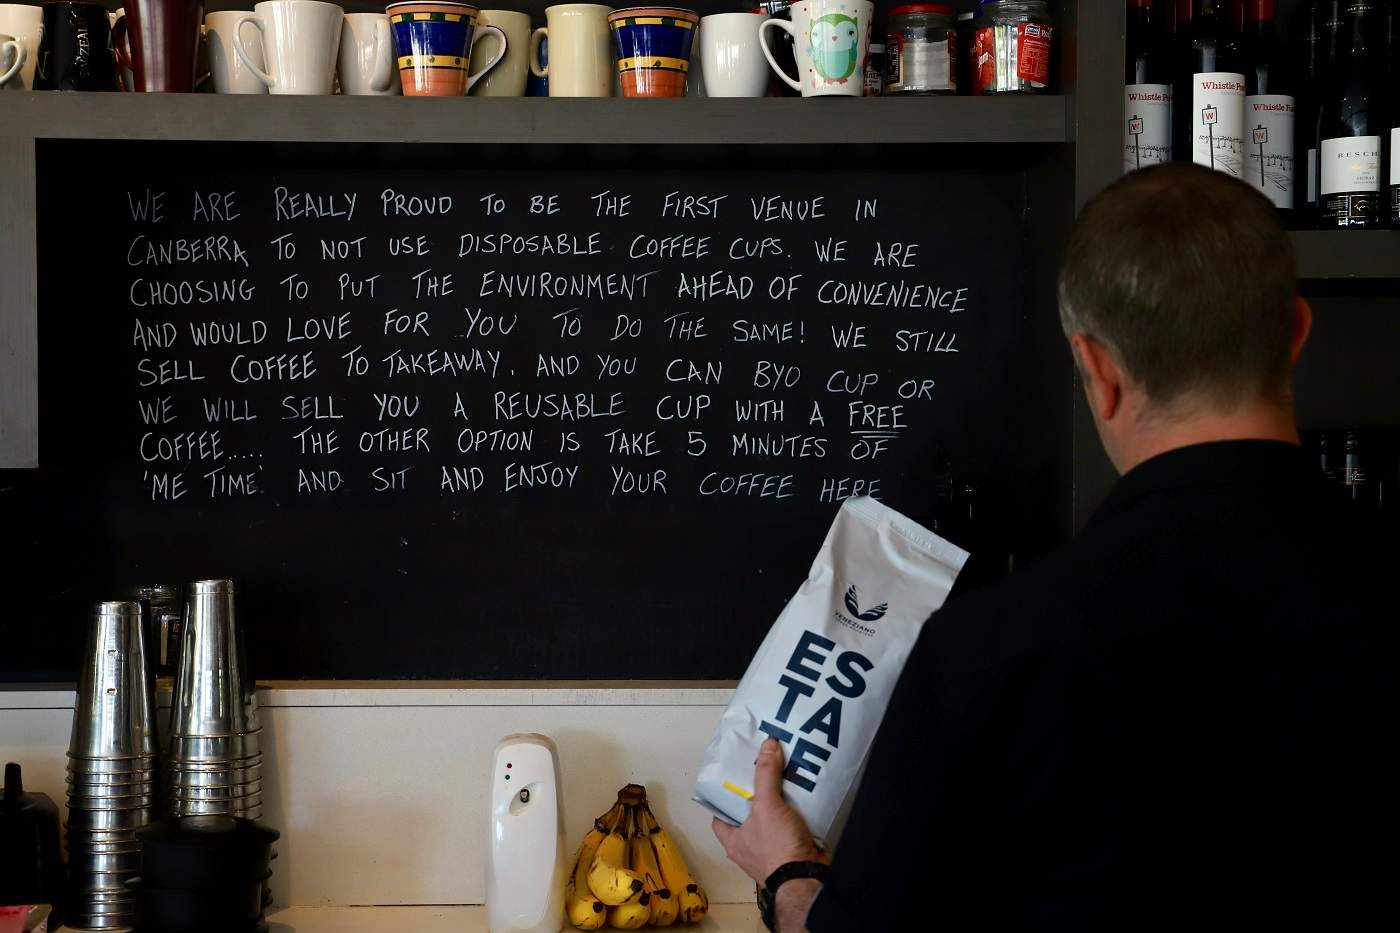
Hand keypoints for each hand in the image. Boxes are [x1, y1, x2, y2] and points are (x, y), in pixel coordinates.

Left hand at [712, 738, 826, 883]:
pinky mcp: (790, 853)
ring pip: (771, 822)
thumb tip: (767, 743)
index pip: (720, 816)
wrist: (806, 878)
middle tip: (765, 772)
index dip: (724, 798)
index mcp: (733, 841)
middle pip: (748, 816)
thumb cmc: (777, 848)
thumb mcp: (767, 806)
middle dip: (757, 796)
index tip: (734, 778)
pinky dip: (796, 815)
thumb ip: (765, 774)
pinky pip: (790, 829)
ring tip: (786, 779)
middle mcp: (748, 848)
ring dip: (779, 805)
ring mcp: (770, 852)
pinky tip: (803, 798)